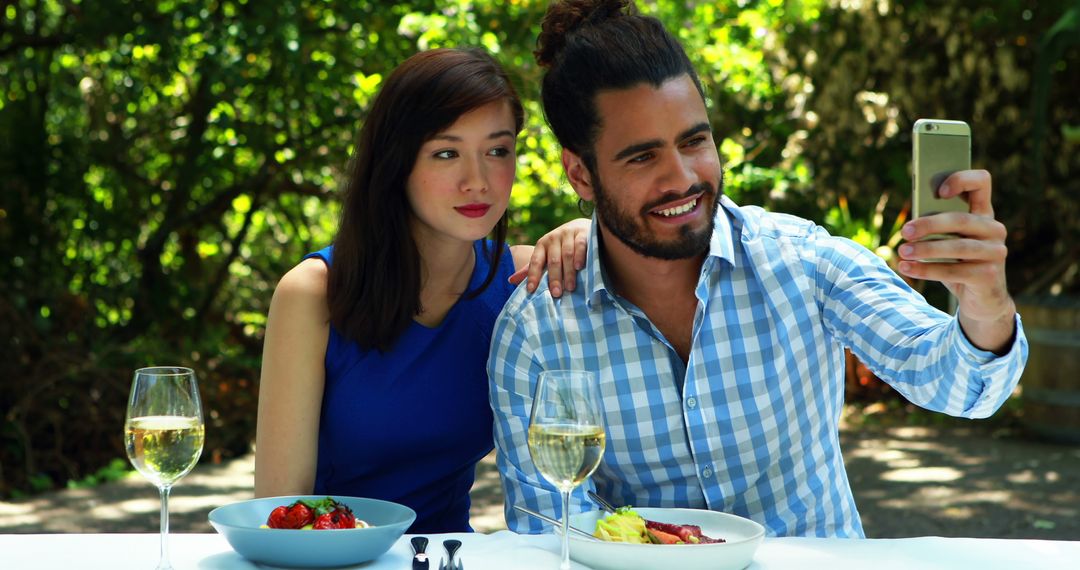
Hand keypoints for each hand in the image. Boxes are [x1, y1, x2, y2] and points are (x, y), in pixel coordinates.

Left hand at [509, 218, 589, 296]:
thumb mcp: (545, 255)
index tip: (531, 290)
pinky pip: (580, 245)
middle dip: (554, 278)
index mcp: (541, 245)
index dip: (533, 275)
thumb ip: (531, 268)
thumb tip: (510, 280)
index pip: (535, 261)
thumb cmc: (560, 246)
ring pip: (567, 254)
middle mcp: (553, 238)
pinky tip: (579, 267)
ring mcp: (567, 234)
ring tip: (570, 288)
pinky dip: (580, 256)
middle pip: (553, 260)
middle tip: (556, 294)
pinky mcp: (582, 232)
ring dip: (568, 272)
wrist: (580, 226)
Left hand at [895, 169, 1015, 351]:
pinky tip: (906, 268)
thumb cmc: (958, 264)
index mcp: (984, 213)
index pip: (981, 182)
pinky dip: (926, 270)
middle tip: (904, 232)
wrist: (982, 300)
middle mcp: (994, 229)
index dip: (962, 180)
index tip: (938, 191)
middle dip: (929, 225)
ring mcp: (996, 252)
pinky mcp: (989, 275)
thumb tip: (911, 223)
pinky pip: (953, 271)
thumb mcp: (948, 242)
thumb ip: (937, 227)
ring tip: (902, 252)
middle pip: (961, 219)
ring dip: (925, 250)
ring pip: (957, 247)